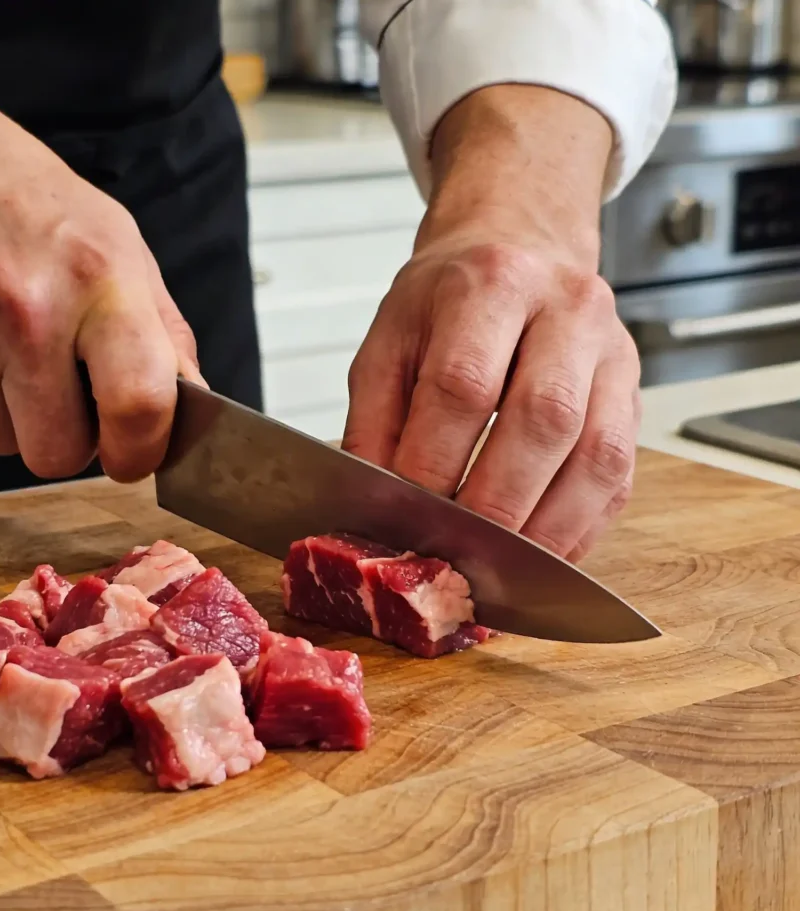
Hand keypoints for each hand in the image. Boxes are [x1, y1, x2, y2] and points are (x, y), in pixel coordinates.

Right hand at [0, 53, 202, 481]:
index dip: (141, 451)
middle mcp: (27, 312)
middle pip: (58, 454)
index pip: (138, 405)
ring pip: (0, 445)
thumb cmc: (25, 196)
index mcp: (98, 281)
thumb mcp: (120, 244)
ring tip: (11, 352)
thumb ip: (164, 333)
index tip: (135, 455)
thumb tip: (191, 409)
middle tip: (66, 395)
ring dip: (13, 418)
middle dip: (68, 440)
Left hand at [343, 86, 640, 562]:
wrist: (519, 245)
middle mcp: (566, 310)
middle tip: (455, 553)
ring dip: (548, 527)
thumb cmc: (447, 300)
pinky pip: (621, 473)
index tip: (405, 514)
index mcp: (489, 285)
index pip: (464, 384)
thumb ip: (375, 419)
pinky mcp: (633, 392)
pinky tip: (543, 554)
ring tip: (502, 570)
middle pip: (544, 418)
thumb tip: (373, 502)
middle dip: (496, 504)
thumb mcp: (390, 339)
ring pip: (598, 453)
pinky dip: (582, 526)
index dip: (433, 461)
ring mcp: (612, 351)